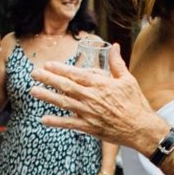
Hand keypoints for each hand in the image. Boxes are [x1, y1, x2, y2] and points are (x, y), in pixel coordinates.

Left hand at [30, 45, 163, 148]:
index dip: (60, 69)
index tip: (48, 64)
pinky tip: (43, 119)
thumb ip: (117, 63)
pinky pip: (69, 123)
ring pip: (63, 103)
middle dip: (48, 79)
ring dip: (47, 96)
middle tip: (33, 73)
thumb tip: (114, 46)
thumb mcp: (128, 79)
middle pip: (65, 86)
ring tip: (32, 90)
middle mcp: (91, 97)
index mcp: (100, 84)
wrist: (141, 128)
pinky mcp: (89, 127)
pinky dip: (56, 121)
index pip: (76, 74)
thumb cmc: (135, 103)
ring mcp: (89, 113)